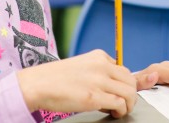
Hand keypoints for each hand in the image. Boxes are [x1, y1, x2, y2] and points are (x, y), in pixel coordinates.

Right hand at [17, 49, 137, 117]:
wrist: (37, 84)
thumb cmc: (55, 79)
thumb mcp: (82, 66)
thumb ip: (99, 71)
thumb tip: (113, 85)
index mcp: (99, 56)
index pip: (124, 69)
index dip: (125, 84)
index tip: (123, 93)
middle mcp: (102, 66)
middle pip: (130, 80)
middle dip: (131, 94)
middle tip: (124, 104)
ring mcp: (99, 81)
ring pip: (129, 92)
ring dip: (129, 104)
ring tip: (120, 110)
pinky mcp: (94, 97)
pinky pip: (120, 103)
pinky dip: (121, 110)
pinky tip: (114, 113)